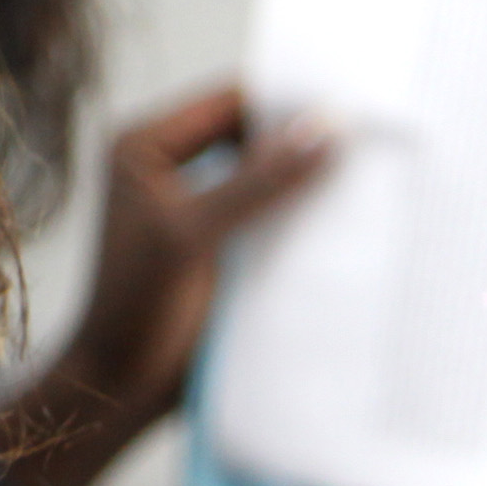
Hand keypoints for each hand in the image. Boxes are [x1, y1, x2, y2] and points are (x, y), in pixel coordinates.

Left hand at [0, 87, 329, 485]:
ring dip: (303, 176)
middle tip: (366, 135)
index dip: (285, 100)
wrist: (119, 386)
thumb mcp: (194, 233)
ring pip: (261, 172)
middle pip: (247, 132)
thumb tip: (325, 128)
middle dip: (300, 137)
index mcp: (143, 145)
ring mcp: (190, 204)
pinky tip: (341, 214)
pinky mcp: (214, 242)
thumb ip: (258, 181)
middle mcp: (165, 165)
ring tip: (365, 169)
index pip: (228, 100)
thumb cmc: (137, 306)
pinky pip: (264, 210)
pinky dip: (296, 211)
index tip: (348, 101)